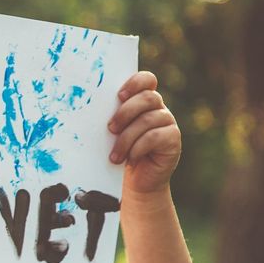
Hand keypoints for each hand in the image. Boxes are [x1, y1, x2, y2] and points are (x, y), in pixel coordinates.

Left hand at [108, 71, 180, 194]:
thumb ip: (110, 117)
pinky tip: (130, 159)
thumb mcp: (113, 133)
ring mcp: (168, 123)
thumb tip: (90, 107)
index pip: (147, 80)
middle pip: (147, 97)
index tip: (118, 96)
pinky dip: (138, 148)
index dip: (135, 82)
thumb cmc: (120, 153)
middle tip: (110, 128)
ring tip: (114, 155)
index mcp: (144, 101)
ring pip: (148, 120)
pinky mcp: (173, 140)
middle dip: (125, 112)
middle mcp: (159, 108)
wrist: (137, 182)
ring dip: (126, 138)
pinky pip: (155, 137)